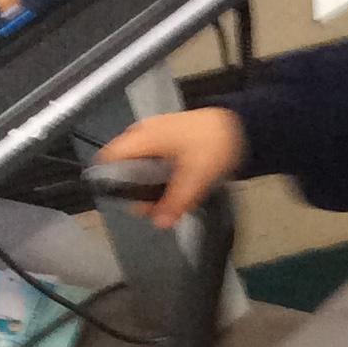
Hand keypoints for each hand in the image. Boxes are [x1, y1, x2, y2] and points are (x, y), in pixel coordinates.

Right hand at [97, 109, 246, 230]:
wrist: (239, 124)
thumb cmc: (214, 142)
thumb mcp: (195, 178)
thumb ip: (176, 202)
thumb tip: (160, 222)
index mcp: (143, 137)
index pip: (109, 157)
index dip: (108, 180)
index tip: (121, 199)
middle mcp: (144, 133)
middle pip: (123, 164)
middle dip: (132, 188)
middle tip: (148, 207)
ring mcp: (156, 134)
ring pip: (139, 163)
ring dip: (146, 183)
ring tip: (161, 200)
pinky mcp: (168, 138)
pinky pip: (153, 158)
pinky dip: (158, 173)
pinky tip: (171, 186)